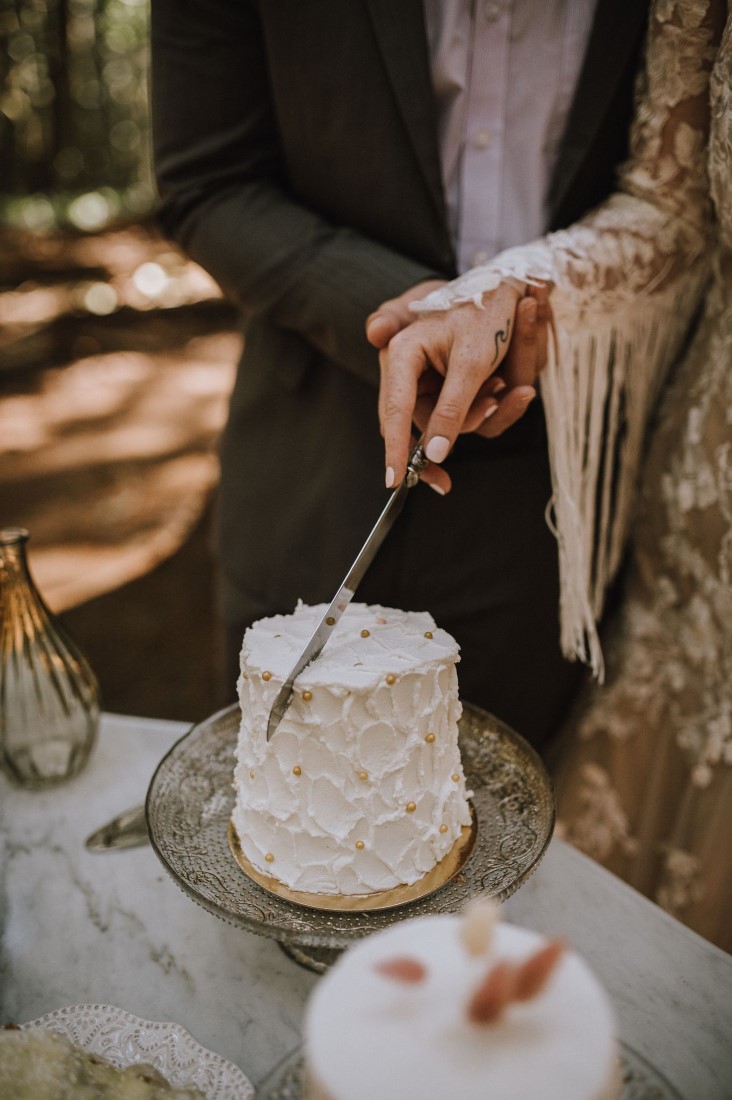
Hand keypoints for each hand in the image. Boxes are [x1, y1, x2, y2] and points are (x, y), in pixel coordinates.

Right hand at [378, 280, 525, 488]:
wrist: (511, 286)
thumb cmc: (485, 311)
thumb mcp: (471, 361)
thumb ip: (451, 408)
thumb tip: (433, 453)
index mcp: (403, 356)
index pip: (394, 414)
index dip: (395, 450)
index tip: (394, 480)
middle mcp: (412, 374)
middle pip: (422, 425)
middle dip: (460, 425)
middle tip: (496, 400)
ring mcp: (434, 385)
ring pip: (451, 424)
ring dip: (484, 412)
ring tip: (507, 384)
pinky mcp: (455, 391)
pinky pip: (472, 416)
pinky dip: (496, 408)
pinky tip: (514, 390)